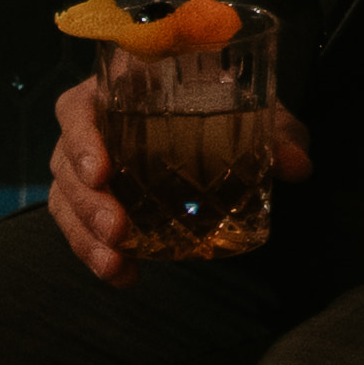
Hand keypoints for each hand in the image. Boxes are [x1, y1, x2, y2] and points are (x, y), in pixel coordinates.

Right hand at [45, 69, 313, 285]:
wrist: (223, 116)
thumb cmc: (226, 99)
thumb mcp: (255, 109)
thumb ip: (277, 131)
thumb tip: (298, 165)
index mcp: (119, 88)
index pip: (78, 107)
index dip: (82, 137)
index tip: (101, 172)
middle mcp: (93, 125)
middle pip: (65, 162)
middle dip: (87, 202)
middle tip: (118, 229)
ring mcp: (87, 164)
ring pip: (65, 200)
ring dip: (84, 237)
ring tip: (116, 263)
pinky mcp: (93, 199)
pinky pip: (77, 227)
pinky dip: (95, 254)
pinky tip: (124, 276)